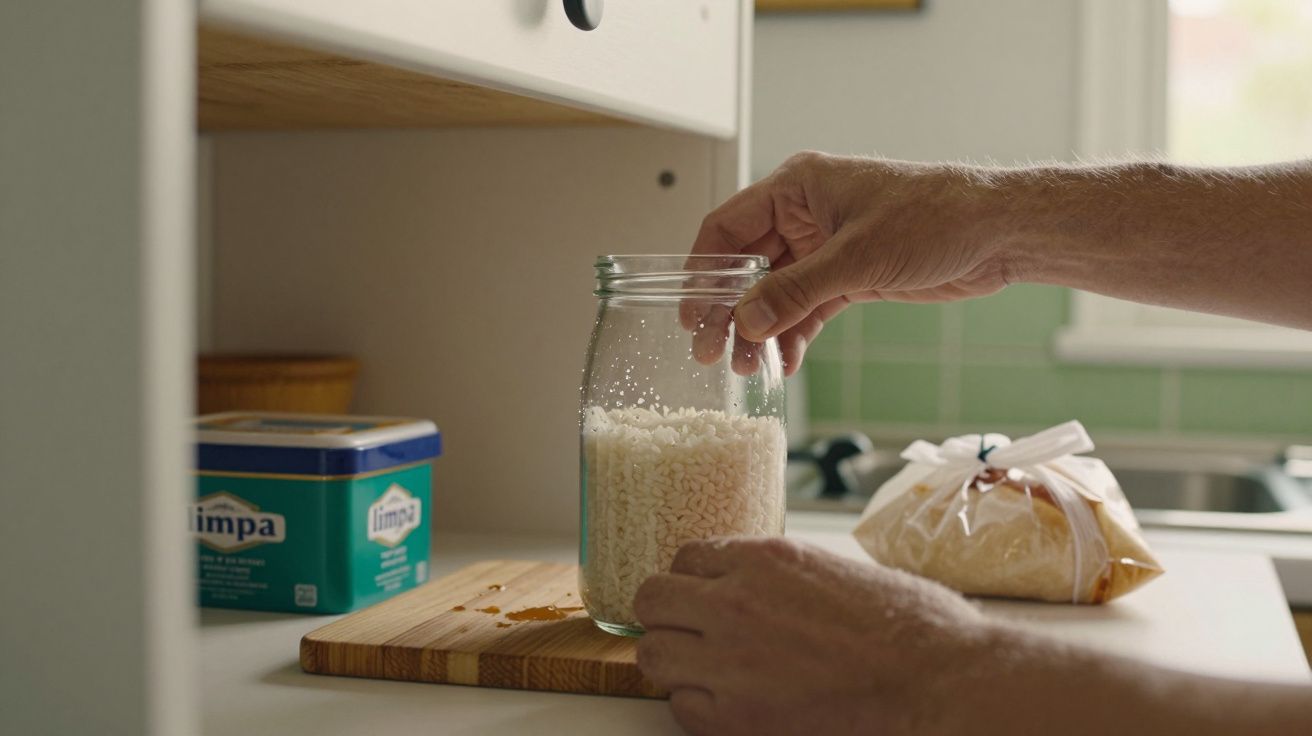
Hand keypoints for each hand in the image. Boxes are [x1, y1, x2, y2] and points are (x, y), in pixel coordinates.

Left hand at [633, 537, 1002, 734]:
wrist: (938, 680)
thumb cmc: (913, 627)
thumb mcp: (840, 569)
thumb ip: (786, 575)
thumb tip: (768, 587)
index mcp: (766, 558)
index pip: (685, 557)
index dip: (693, 581)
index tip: (703, 597)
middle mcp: (736, 602)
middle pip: (652, 598)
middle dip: (668, 615)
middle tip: (690, 634)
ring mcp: (731, 660)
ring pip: (652, 654)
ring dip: (674, 662)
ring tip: (705, 673)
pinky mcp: (736, 718)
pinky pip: (680, 708)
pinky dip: (698, 708)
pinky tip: (729, 706)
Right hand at [691, 152, 1012, 373]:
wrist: (996, 234)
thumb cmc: (937, 216)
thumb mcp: (856, 257)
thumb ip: (795, 291)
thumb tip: (745, 319)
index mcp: (798, 186)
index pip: (727, 226)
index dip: (702, 269)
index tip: (689, 310)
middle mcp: (806, 214)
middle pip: (746, 264)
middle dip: (728, 309)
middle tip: (708, 349)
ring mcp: (827, 246)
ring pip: (775, 292)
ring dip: (760, 328)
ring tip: (745, 364)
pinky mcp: (850, 276)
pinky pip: (807, 308)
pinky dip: (795, 334)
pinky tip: (785, 361)